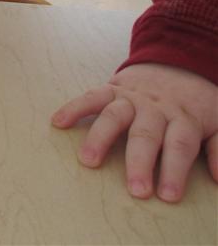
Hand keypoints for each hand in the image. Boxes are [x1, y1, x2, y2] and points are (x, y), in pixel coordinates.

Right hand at [52, 63, 217, 201]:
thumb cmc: (197, 103)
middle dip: (139, 163)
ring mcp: (131, 98)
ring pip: (114, 116)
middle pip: (146, 135)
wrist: (178, 61)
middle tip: (135, 189)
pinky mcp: (112, 89)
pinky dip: (74, 107)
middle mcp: (155, 109)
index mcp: (184, 119)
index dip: (174, 170)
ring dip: (101, 138)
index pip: (179, 146)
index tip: (168, 195)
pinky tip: (59, 122)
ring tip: (89, 160)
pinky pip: (91, 96)